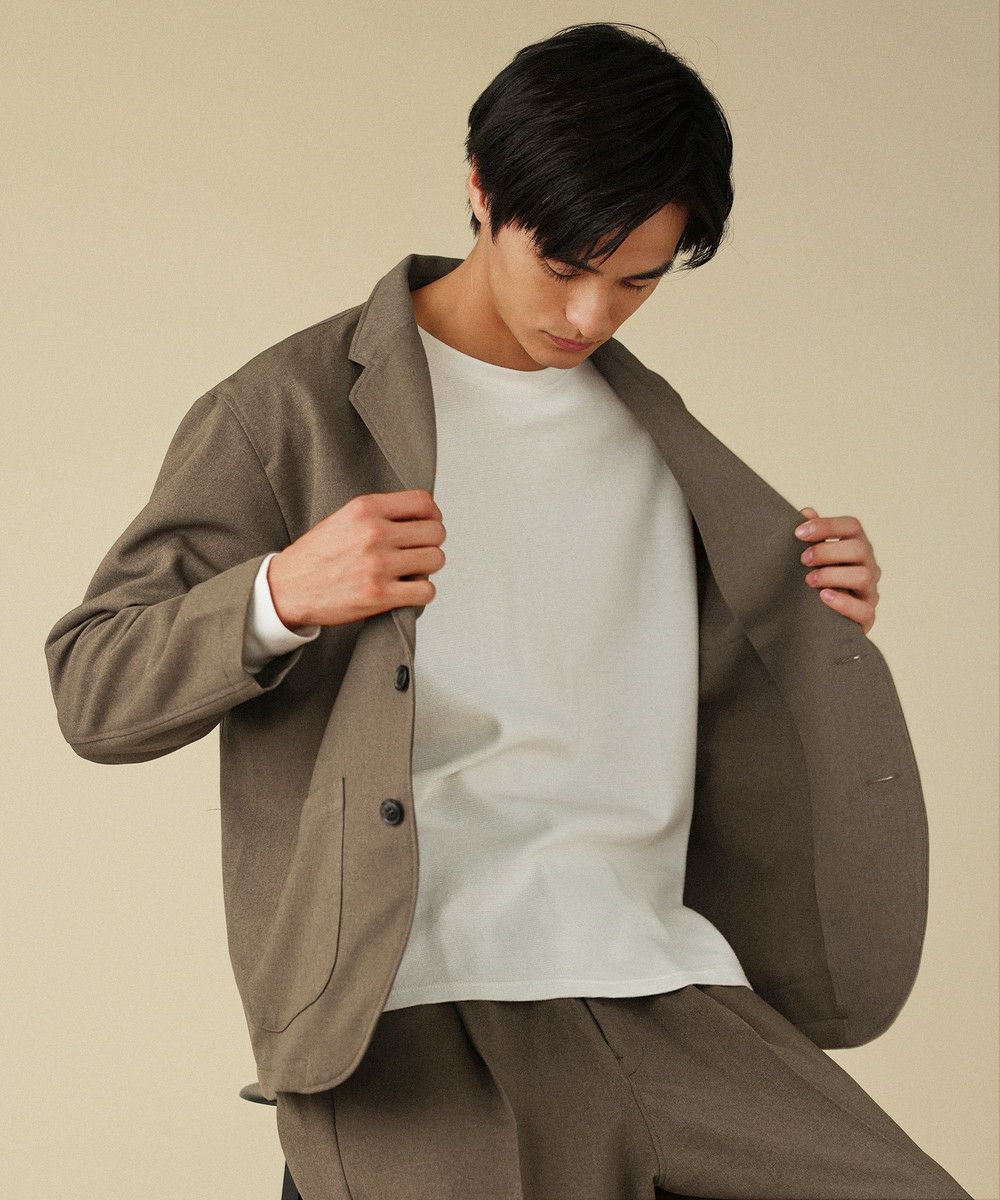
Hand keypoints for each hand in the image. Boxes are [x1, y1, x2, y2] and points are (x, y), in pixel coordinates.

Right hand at [268, 489, 446, 627]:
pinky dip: (421, 592)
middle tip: (417, 552)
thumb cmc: (315, 556)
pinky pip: (426, 591)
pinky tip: (407, 590)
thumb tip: (422, 516)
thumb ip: (379, 513)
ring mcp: (379, 565)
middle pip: (435, 532)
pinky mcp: (380, 595)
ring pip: (435, 559)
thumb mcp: (344, 518)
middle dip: (430, 543)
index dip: (432, 515)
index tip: (426, 525)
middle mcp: (374, 533)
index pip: (424, 502)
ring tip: (410, 572)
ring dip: (427, 568)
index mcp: (365, 509)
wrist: (286, 588)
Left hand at [794, 507, 880, 634]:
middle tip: (803, 559)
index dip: (826, 526)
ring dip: (832, 575)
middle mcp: (869, 565)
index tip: (799, 533)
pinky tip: (824, 597)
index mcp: (857, 546)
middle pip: (859, 549)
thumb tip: (806, 512)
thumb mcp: (813, 558)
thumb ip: (812, 537)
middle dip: (827, 551)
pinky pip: (863, 609)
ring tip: (809, 580)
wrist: (821, 621)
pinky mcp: (867, 616)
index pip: (852, 526)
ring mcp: (870, 591)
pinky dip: (843, 602)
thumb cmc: (818, 581)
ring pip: (863, 576)